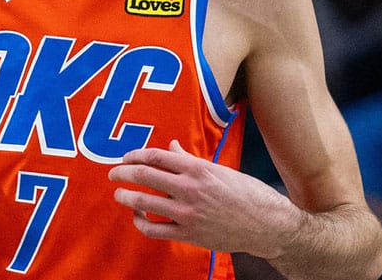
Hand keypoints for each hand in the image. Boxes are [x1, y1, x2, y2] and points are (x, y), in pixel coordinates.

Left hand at [108, 140, 300, 257]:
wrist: (267, 225)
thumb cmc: (247, 193)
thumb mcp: (219, 169)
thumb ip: (190, 159)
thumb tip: (170, 147)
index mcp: (198, 168)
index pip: (156, 156)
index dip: (135, 155)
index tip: (126, 158)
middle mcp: (190, 188)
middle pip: (144, 175)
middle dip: (123, 173)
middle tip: (113, 173)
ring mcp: (187, 212)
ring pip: (144, 201)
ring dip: (125, 196)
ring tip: (119, 193)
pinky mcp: (188, 234)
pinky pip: (153, 229)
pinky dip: (140, 221)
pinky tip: (138, 216)